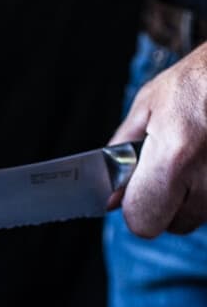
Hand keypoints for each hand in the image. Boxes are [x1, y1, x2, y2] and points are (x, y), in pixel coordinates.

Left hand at [109, 42, 206, 236]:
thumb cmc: (197, 81)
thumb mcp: (147, 107)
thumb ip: (119, 156)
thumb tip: (109, 198)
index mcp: (174, 158)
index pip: (142, 221)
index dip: (135, 208)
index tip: (137, 190)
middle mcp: (206, 178)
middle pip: (172, 225)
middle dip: (164, 205)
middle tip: (168, 170)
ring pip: (197, 217)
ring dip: (190, 197)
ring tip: (193, 156)